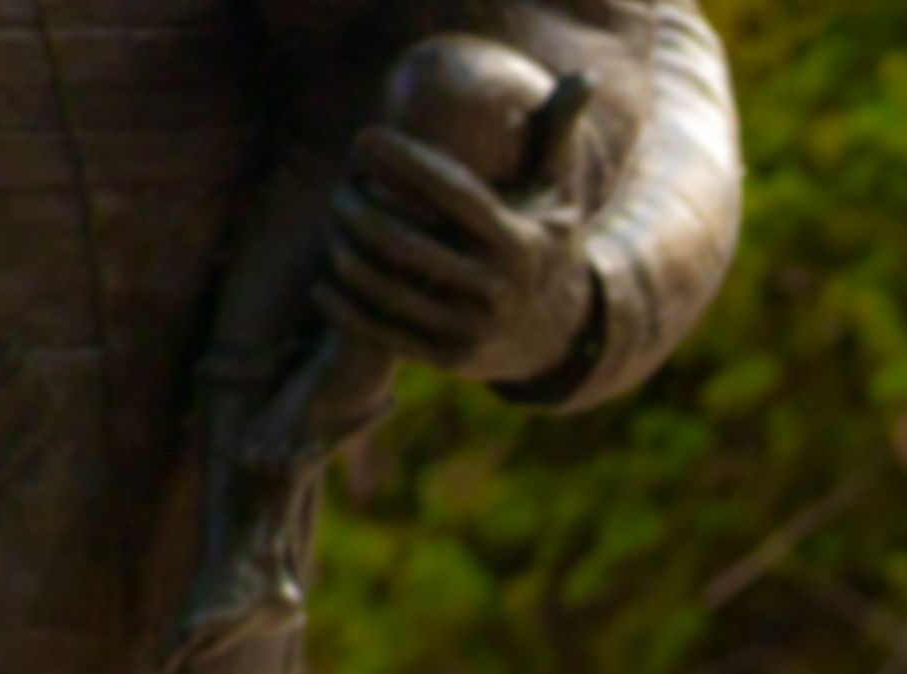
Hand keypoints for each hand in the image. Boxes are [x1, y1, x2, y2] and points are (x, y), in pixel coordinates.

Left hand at [323, 125, 597, 387]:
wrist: (560, 336)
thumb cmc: (545, 243)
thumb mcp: (557, 195)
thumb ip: (557, 135)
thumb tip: (581, 80)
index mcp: (521, 243)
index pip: (450, 192)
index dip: (403, 160)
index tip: (366, 137)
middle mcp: (498, 290)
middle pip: (405, 241)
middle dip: (359, 207)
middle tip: (339, 186)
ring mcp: (473, 329)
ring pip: (386, 287)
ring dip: (345, 253)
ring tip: (334, 227)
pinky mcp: (450, 360)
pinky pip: (382, 332)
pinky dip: (345, 308)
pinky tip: (324, 282)